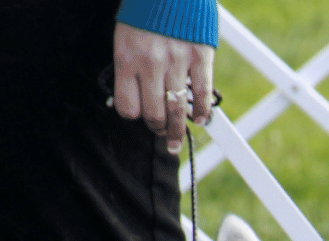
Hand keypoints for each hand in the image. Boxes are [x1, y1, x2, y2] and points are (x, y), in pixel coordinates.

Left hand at [112, 22, 213, 154]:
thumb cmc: (145, 12)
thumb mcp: (125, 37)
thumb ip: (129, 67)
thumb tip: (136, 99)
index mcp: (127, 59)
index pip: (128, 107)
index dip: (134, 115)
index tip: (140, 115)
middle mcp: (151, 63)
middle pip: (154, 114)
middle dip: (157, 128)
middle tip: (160, 132)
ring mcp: (177, 61)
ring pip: (177, 110)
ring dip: (177, 129)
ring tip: (175, 139)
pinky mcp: (200, 57)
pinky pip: (202, 93)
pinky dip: (202, 111)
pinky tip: (201, 118)